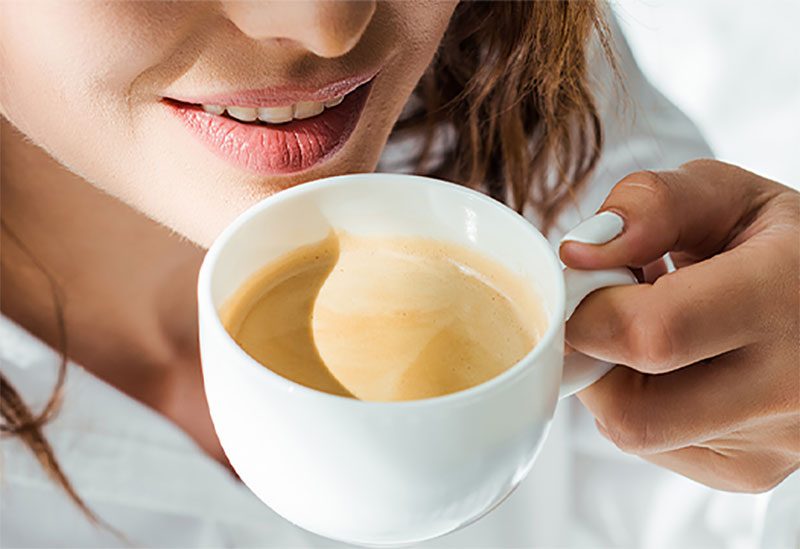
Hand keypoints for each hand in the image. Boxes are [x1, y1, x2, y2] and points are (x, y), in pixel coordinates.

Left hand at [560, 159, 799, 492]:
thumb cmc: (781, 245)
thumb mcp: (727, 197)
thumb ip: (651, 205)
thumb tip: (578, 253)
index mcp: (787, 298)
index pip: (651, 334)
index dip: (589, 309)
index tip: (581, 283)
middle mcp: (789, 387)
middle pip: (630, 409)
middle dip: (594, 354)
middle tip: (612, 309)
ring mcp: (773, 442)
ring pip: (634, 430)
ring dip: (614, 377)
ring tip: (655, 330)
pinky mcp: (750, 468)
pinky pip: (655, 444)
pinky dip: (642, 401)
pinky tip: (679, 364)